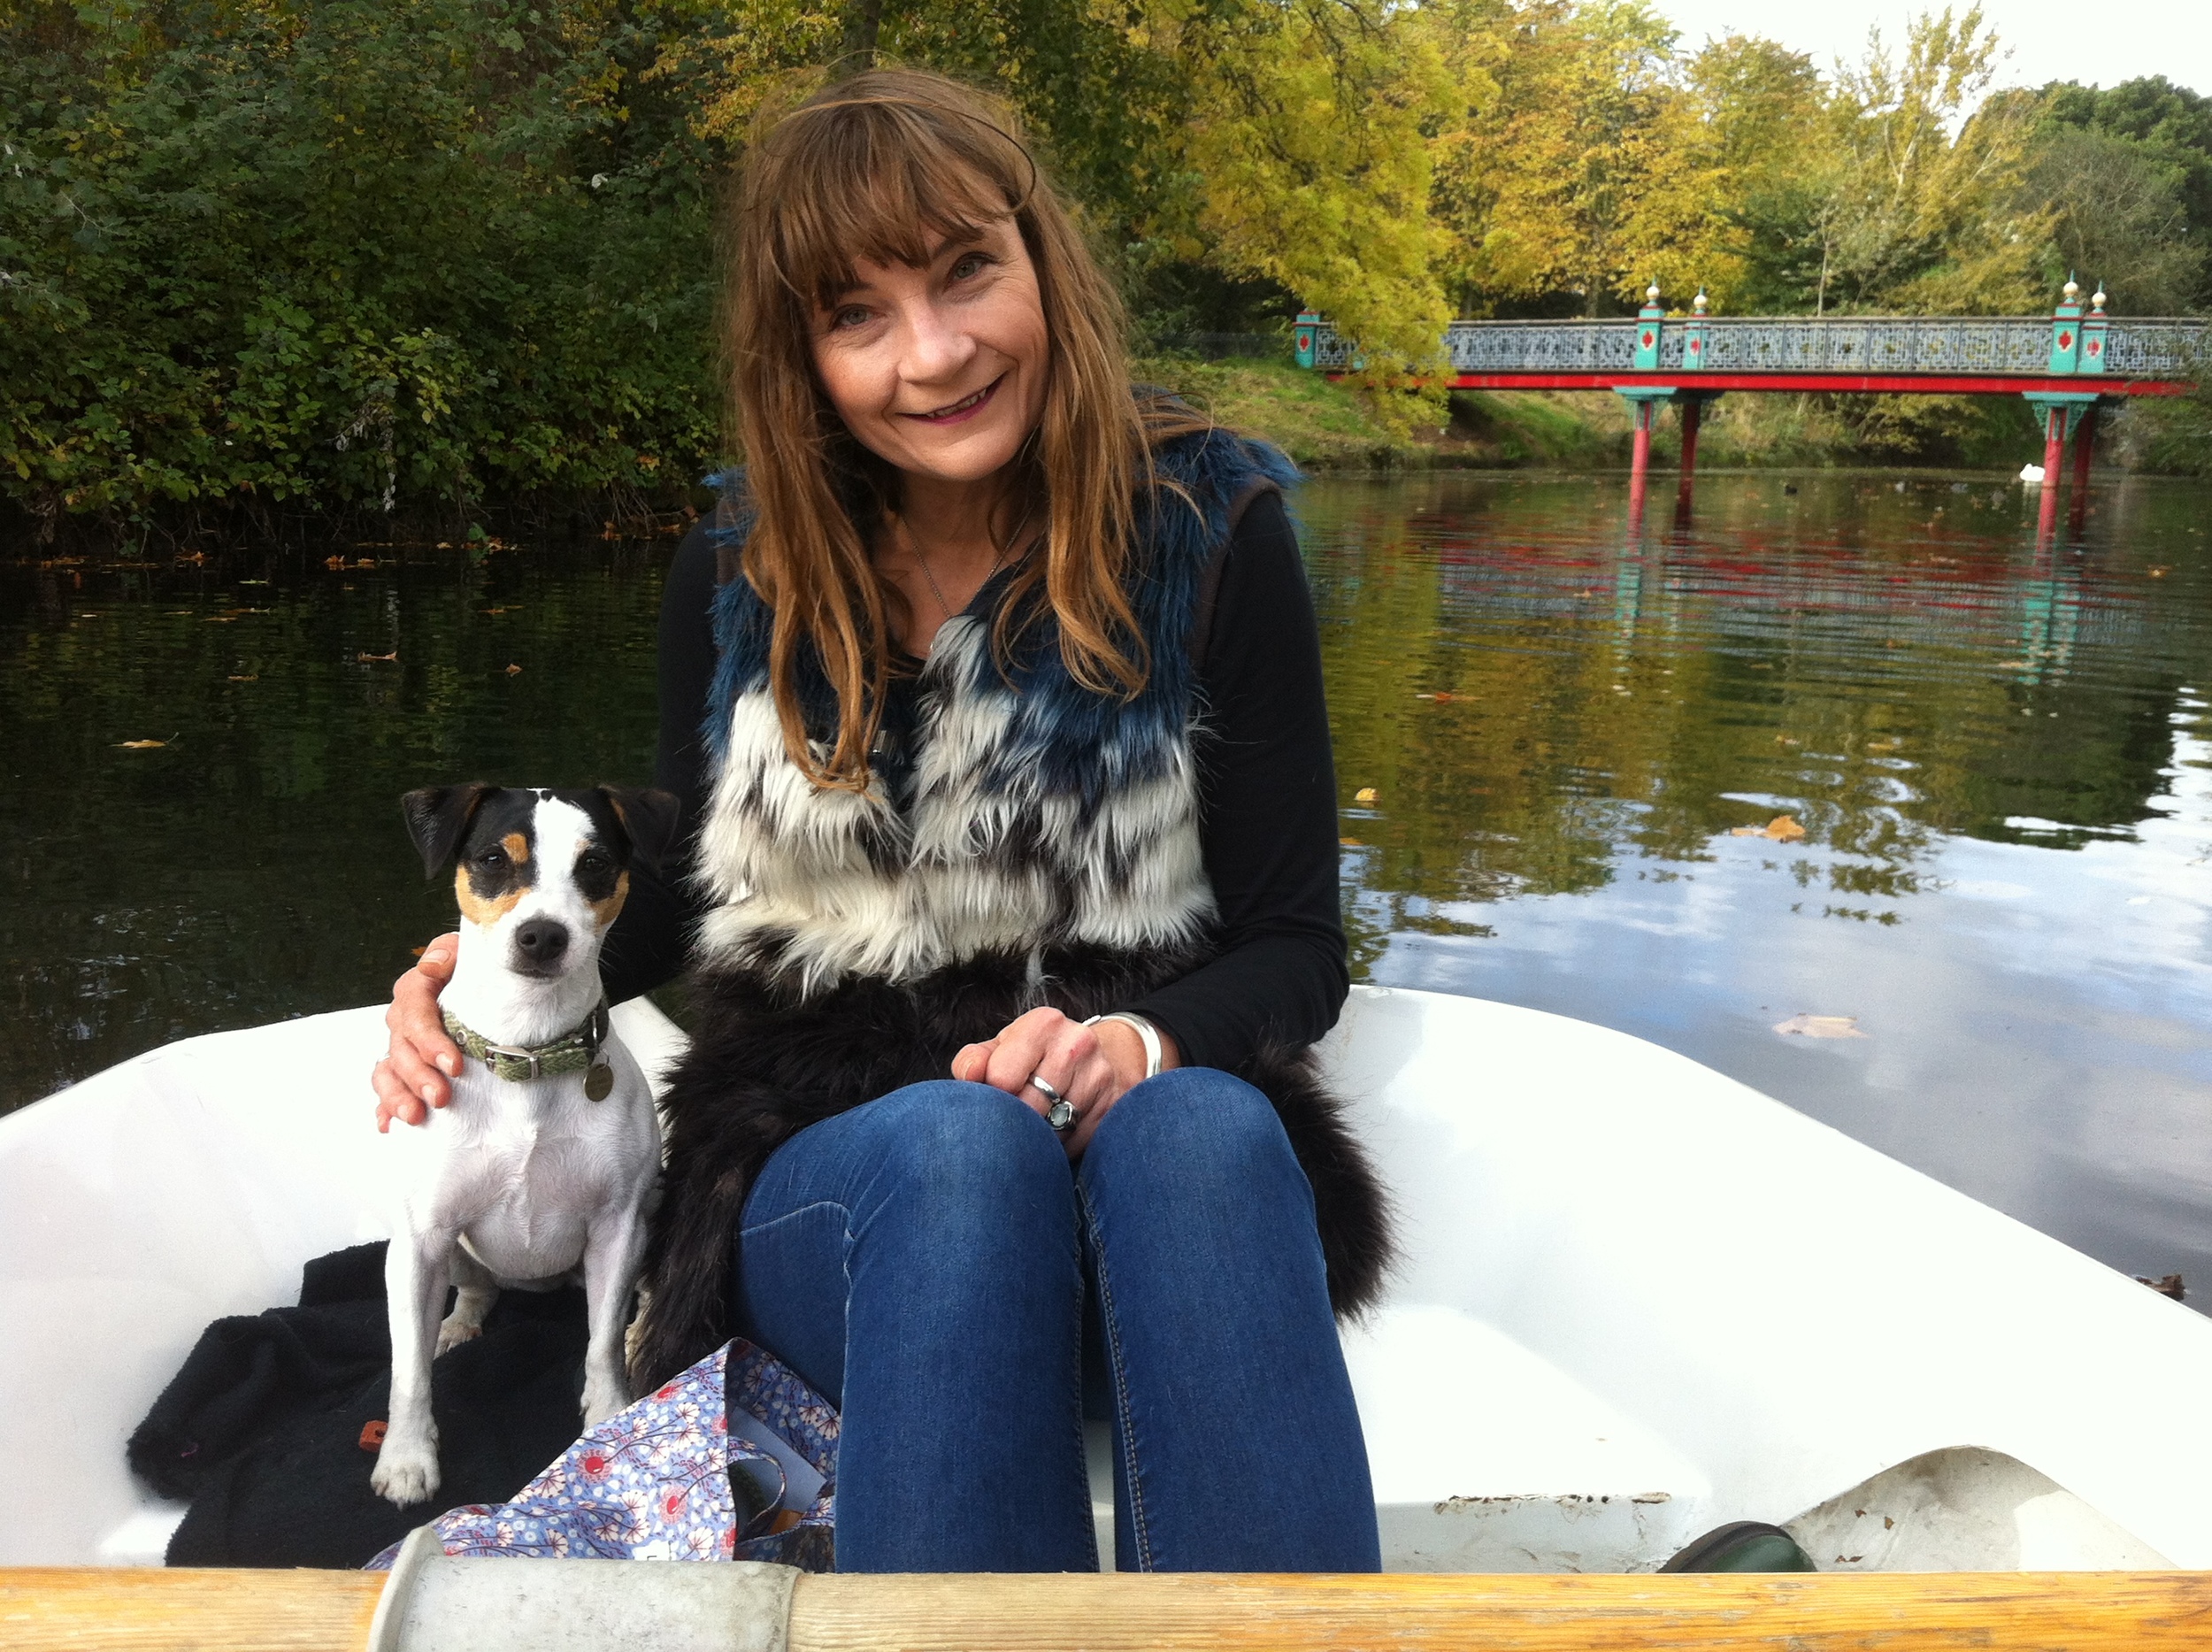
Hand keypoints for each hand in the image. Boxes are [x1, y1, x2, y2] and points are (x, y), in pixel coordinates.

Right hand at [372, 934, 462, 1131]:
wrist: (486, 984)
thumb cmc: (479, 968)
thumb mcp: (469, 953)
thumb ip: (449, 953)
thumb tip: (433, 963)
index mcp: (417, 988)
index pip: (415, 1014)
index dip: (430, 1041)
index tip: (454, 1065)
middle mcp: (404, 1017)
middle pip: (402, 1048)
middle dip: (418, 1076)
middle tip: (440, 1098)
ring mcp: (402, 1043)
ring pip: (389, 1069)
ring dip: (398, 1094)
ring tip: (415, 1116)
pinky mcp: (405, 1065)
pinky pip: (387, 1085)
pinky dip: (385, 1106)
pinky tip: (387, 1124)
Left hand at [952, 1007, 1177, 1155]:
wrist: (1098, 1057)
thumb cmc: (1035, 1057)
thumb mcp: (1002, 1049)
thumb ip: (973, 1060)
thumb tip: (968, 1077)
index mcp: (1043, 1024)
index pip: (1002, 1077)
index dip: (991, 1097)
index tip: (995, 1098)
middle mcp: (1077, 1043)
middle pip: (1029, 1107)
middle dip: (1014, 1121)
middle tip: (1011, 1120)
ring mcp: (1101, 1074)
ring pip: (1054, 1129)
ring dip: (1039, 1136)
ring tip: (1036, 1123)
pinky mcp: (1115, 1105)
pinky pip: (1078, 1141)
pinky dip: (1062, 1145)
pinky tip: (1060, 1130)